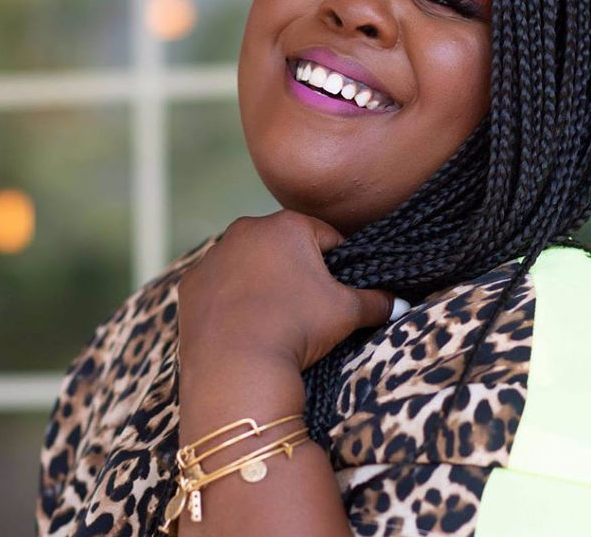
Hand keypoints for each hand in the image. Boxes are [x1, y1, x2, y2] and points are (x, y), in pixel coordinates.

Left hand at [177, 209, 396, 372]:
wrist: (236, 366)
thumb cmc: (296, 328)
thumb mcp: (346, 312)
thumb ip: (376, 301)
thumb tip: (399, 302)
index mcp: (287, 225)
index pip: (325, 237)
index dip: (338, 263)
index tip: (339, 289)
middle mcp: (245, 230)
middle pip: (282, 246)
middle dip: (296, 270)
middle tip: (307, 307)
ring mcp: (213, 256)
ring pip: (248, 264)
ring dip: (261, 282)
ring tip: (274, 318)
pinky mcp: (191, 284)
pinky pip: (218, 287)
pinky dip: (230, 301)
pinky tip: (242, 326)